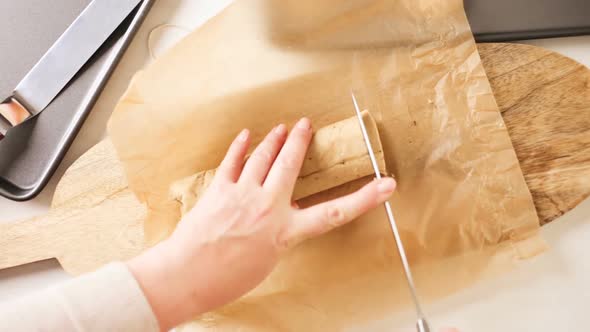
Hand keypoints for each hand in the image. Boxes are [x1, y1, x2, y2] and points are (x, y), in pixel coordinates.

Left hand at [128, 118, 396, 329]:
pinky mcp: (219, 189)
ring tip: (281, 127)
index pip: (334, 213)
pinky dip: (240, 146)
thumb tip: (279, 221)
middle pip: (291, 164)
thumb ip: (278, 235)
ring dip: (274, 139)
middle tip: (306, 124)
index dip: (364, 199)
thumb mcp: (268, 261)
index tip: (385, 185)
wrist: (188, 276)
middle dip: (300, 140)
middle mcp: (268, 207)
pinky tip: (245, 136)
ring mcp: (242, 194)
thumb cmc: (226, 278)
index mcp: (285, 232)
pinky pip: (233, 161)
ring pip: (263, 156)